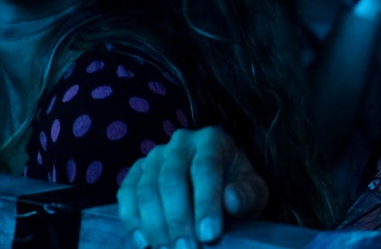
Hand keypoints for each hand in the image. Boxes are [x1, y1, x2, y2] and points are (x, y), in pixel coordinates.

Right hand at [117, 127, 268, 248]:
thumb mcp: (254, 192)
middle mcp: (179, 142)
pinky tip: (144, 242)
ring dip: (155, 224)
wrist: (217, 183)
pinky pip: (126, 193)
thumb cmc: (237, 190)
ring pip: (147, 188)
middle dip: (177, 219)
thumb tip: (230, 200)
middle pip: (171, 179)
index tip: (209, 236)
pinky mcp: (137, 170)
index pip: (205, 169)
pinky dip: (131, 219)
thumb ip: (247, 195)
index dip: (205, 204)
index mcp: (211, 141)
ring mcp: (154, 155)